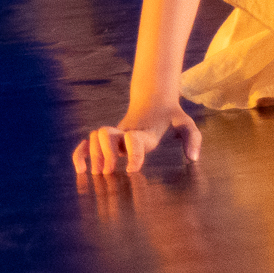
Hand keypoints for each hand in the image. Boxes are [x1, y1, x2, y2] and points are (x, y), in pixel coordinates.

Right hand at [72, 102, 200, 174]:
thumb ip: (192, 138)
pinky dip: (81, 154)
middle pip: (106, 135)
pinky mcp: (108, 139)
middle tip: (109, 172)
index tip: (132, 170)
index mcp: (145, 131)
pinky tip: (81, 170)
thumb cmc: (170, 115)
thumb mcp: (186, 122)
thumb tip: (193, 158)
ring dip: (93, 154)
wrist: (154, 98)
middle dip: (106, 154)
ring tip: (97, 174)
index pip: (134, 139)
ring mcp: (115, 134)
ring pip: (95, 138)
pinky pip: (88, 143)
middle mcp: (126, 131)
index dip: (132, 154)